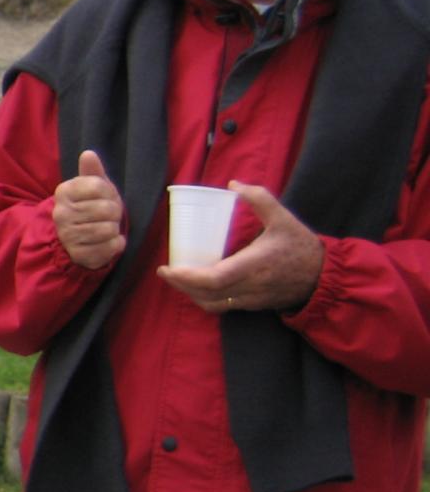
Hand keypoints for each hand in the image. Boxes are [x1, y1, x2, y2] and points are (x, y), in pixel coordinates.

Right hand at [52, 149, 125, 269]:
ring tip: (107, 228)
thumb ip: (92, 171)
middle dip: (115, 213)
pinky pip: (110, 247)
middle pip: (106, 209)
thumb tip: (88, 154)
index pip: (98, 186)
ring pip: (108, 229)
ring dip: (115, 229)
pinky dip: (116, 244)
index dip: (110, 192)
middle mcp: (61, 213)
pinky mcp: (78, 254)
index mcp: (64, 192)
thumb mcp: (90, 187)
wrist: (72, 239)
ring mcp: (68, 235)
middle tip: (108, 215)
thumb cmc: (87, 207)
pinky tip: (109, 241)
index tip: (106, 197)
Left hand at [158, 181, 324, 314]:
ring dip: (190, 294)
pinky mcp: (252, 305)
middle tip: (165, 272)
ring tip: (177, 279)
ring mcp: (251, 299)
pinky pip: (223, 307)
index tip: (168, 268)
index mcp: (255, 265)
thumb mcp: (283, 218)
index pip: (215, 278)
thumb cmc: (301, 246)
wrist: (324, 277)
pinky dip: (204, 299)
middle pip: (207, 294)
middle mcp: (250, 286)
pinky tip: (196, 288)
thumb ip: (260, 199)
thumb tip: (234, 184)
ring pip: (212, 304)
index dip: (188, 277)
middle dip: (181, 285)